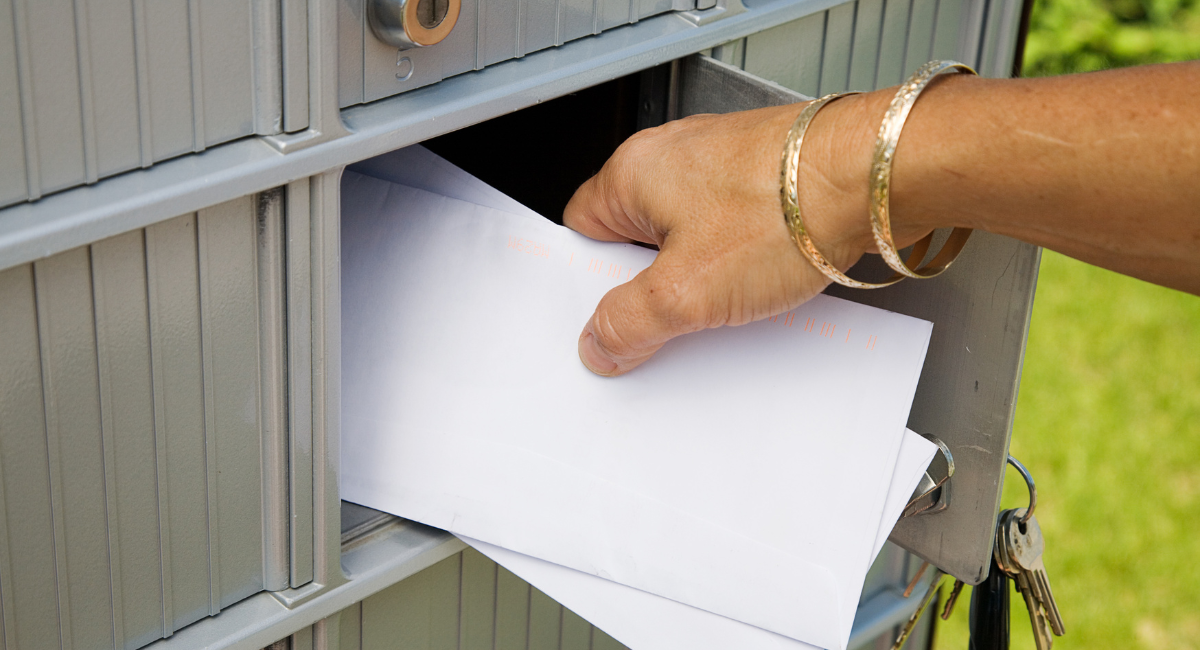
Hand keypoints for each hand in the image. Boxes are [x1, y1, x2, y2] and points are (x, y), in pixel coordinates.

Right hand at [563, 98, 892, 375]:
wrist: (874, 177)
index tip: (603, 321)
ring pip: (690, 240)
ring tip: (723, 309)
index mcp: (633, 172)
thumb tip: (600, 340)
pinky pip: (733, 236)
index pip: (581, 231)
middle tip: (668, 323)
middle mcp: (675, 160)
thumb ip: (630, 322)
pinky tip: (759, 291)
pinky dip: (740, 267)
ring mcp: (724, 168)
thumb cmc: (785, 205)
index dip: (588, 281)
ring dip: (700, 280)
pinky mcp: (766, 182)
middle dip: (650, 288)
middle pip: (637, 240)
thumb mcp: (687, 291)